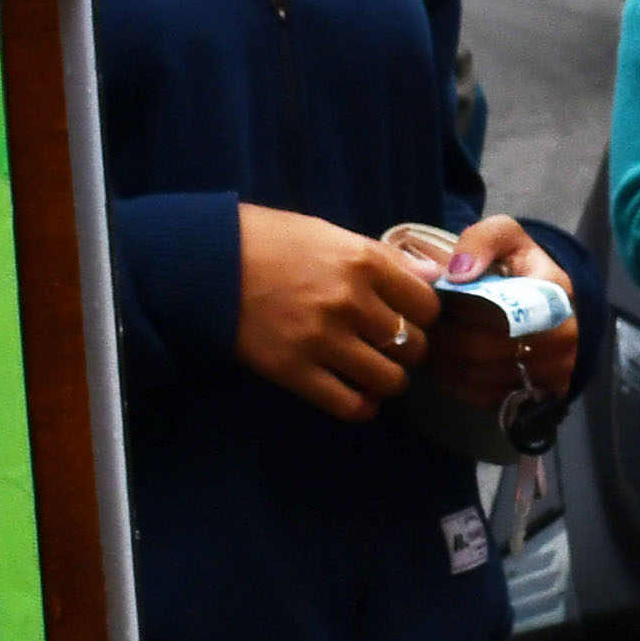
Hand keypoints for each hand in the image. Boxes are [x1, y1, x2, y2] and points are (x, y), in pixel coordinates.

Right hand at [234, 204, 434, 419]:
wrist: (206, 262)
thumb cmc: (271, 241)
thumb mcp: (330, 233)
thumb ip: (384, 258)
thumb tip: (433, 278)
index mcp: (362, 261)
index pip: (427, 303)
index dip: (424, 314)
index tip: (410, 316)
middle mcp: (349, 302)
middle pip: (414, 344)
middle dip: (410, 349)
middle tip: (391, 346)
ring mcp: (323, 340)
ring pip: (390, 380)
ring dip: (389, 380)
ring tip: (375, 371)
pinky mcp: (295, 372)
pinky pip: (351, 405)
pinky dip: (363, 407)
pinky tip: (359, 396)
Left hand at [410, 214, 578, 408]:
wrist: (555, 302)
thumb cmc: (524, 266)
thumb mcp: (507, 236)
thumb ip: (481, 241)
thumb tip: (456, 274)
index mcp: (553, 294)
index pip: (492, 311)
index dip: (455, 309)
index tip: (435, 300)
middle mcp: (562, 337)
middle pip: (483, 349)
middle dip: (445, 338)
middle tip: (425, 327)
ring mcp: (555, 371)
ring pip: (481, 376)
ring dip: (446, 363)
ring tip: (432, 344)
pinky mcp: (541, 394)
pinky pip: (488, 397)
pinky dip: (458, 384)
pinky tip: (447, 366)